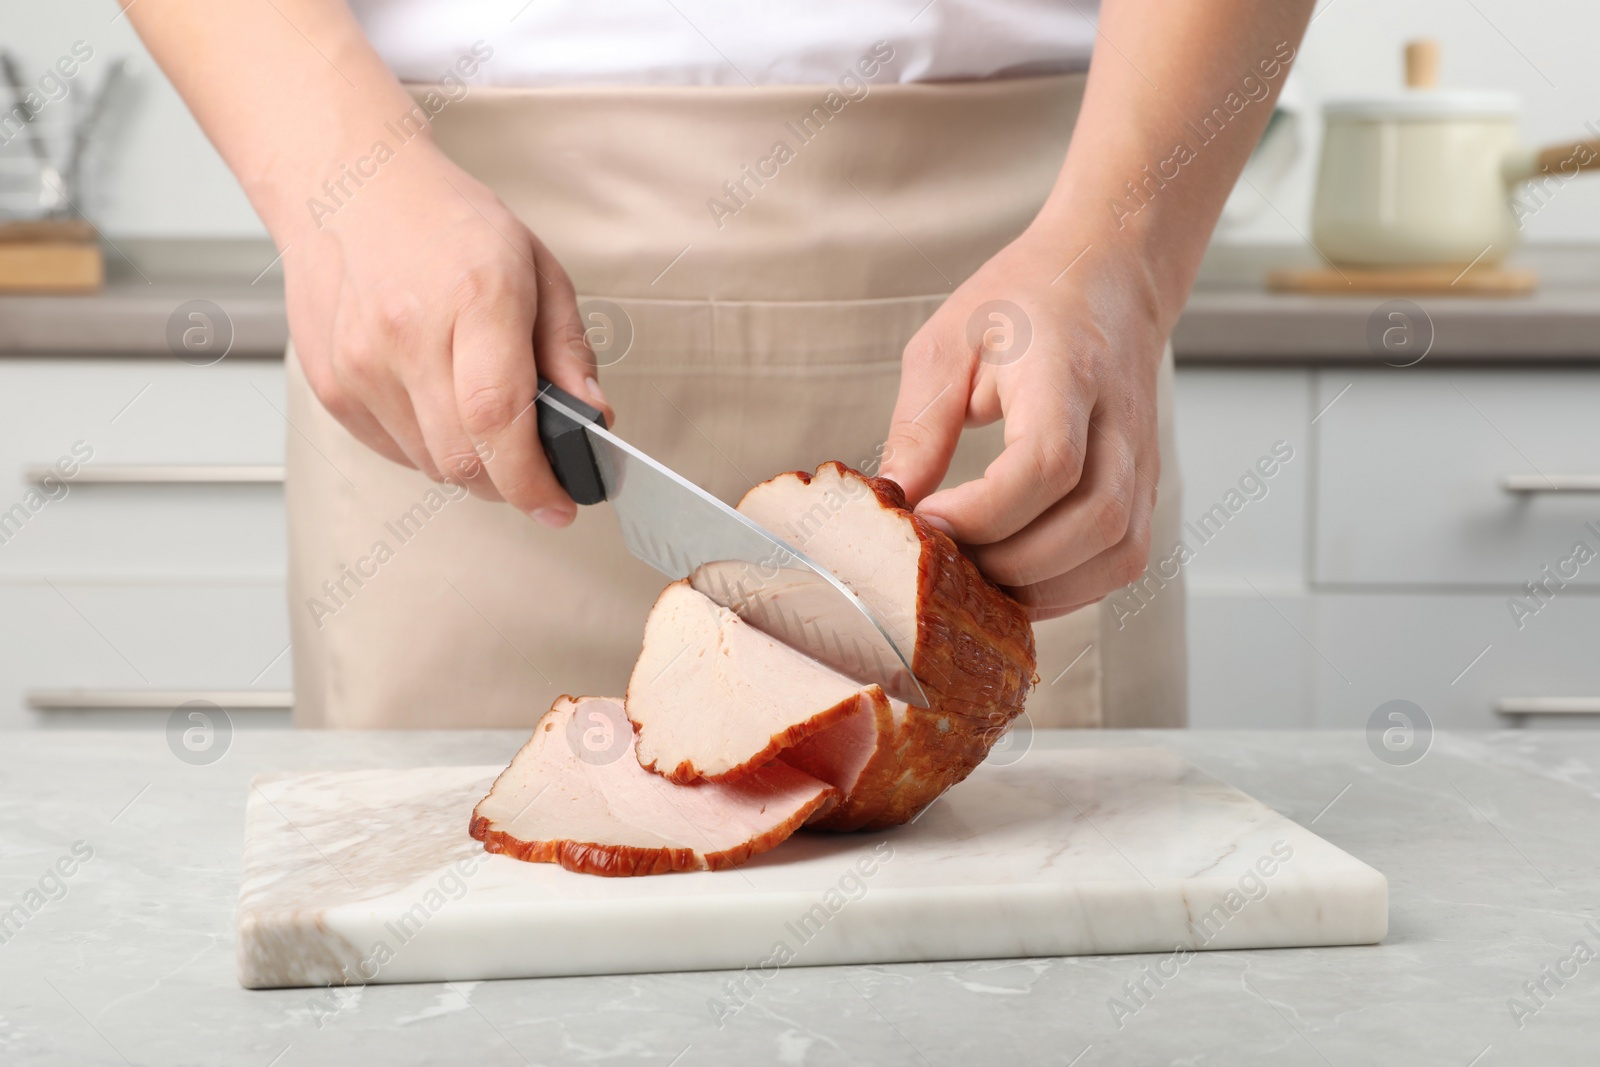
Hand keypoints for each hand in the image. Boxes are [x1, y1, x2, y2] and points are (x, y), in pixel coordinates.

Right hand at [283, 144, 611, 525]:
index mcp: (473, 298)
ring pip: (430, 464)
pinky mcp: (330, 384)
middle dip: (509, 484)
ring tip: (485, 421)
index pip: (498, 419)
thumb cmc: (448, 224)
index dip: (531, 479)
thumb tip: (595, 420)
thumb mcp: (537, 270)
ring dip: (469, 465)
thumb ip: (569, 352)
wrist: (352, 185)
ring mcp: (359, 364)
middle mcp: (406, 334)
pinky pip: (394, 451)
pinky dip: (427, 448)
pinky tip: (438, 404)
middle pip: (463, 459)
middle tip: (535, 472)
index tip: (559, 505)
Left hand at [878, 228, 1167, 619]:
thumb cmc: (1024, 305)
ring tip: (979, 576)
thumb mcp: (948, 343)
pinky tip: (1016, 579)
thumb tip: (892, 503)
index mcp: (1068, 372)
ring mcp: (1142, 460)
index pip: (1049, 462)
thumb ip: (920, 426)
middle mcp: (1120, 422)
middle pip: (1093, 521)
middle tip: (947, 558)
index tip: (928, 519)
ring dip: (1043, 587)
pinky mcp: (1145, 488)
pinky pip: (1121, 561)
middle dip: (1010, 561)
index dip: (986, 511)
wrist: (1107, 275)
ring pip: (1118, 553)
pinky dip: (1070, 588)